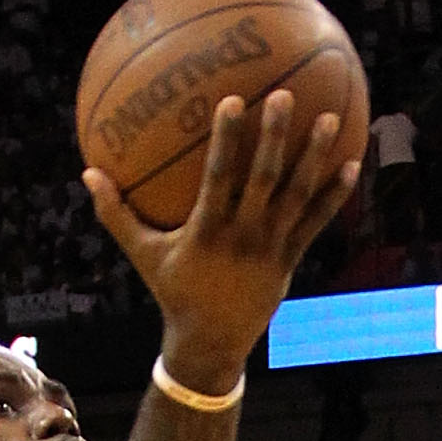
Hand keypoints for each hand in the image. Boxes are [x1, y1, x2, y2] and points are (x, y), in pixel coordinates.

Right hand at [84, 90, 359, 393]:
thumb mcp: (143, 255)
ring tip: (331, 118)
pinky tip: (353, 164)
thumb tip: (87, 173)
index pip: (218, 178)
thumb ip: (117, 215)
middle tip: (284, 95)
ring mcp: (270, 249)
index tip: (232, 100)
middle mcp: (243, 237)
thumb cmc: (174, 292)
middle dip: (274, 137)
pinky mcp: (290, 260)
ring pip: (296, 196)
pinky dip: (334, 195)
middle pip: (263, 180)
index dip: (226, 140)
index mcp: (207, 232)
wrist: (210, 345)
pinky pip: (315, 222)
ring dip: (314, 157)